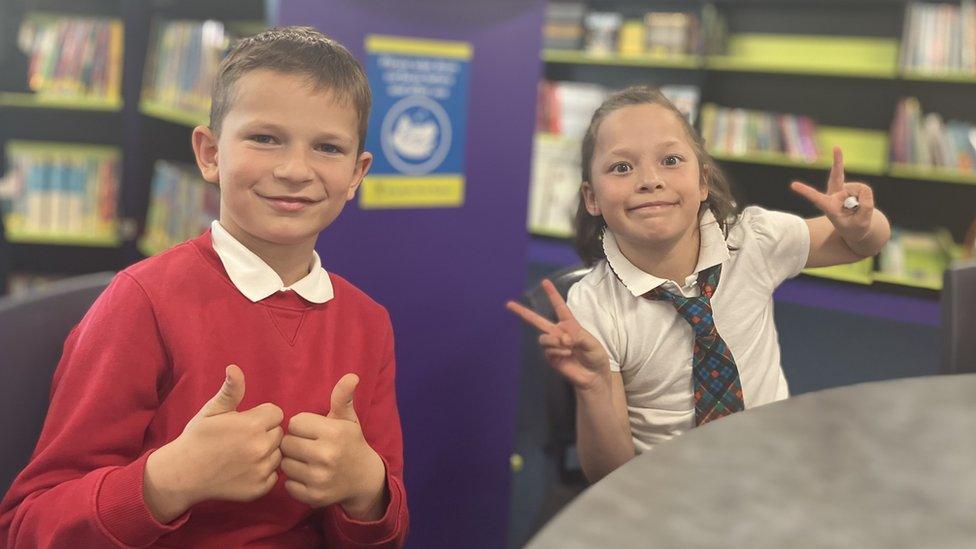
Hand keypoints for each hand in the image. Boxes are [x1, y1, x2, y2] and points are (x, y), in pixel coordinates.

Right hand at [144, 365, 283, 521]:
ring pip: (278, 454)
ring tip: (243, 454)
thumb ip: (231, 390)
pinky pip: (274, 475)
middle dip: (265, 433)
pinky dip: (263, 472)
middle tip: (242, 439)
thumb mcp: (212, 410)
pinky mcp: (260, 489)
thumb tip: (234, 368)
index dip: (262, 415)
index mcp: (253, 425)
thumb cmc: (197, 438)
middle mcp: (261, 448)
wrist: (182, 475)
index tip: (246, 422)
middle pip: (279, 433)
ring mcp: (261, 470)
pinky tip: (244, 469)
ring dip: (266, 452)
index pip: (276, 413)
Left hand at [281, 374, 387, 519]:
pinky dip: (294, 481)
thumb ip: (343, 397)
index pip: (295, 423)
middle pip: (286, 443)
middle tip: (308, 446)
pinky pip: (287, 484)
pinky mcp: (313, 497)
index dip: (302, 426)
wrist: (364, 479)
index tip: (313, 431)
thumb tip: (351, 376)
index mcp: (334, 433)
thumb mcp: (348, 419)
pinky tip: (308, 476)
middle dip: (295, 443)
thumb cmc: (350, 443)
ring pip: (285, 464)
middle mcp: (326, 456)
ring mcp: (319, 479)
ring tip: (307, 461)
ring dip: (293, 462)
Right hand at [506, 279, 611, 391]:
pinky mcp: (550, 358)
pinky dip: (557, 351)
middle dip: (522, 312)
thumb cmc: (595, 356)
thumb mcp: (592, 343)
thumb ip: (577, 337)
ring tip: (568, 346)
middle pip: (537, 320)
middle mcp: (558, 332)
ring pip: (543, 338)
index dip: (552, 294)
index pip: (559, 307)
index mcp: (569, 324)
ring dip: (554, 341)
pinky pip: (548, 350)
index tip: (544, 282)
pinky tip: (567, 354)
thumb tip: (562, 338)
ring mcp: (553, 345)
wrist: (593, 376)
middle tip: (508, 304)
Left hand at [791, 146, 874, 245]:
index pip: (818, 199)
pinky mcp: (847, 188)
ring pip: (860, 189)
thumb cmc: (855, 228)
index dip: (806, 192)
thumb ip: (865, 206)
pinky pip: (863, 189)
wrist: (856, 228)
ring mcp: (840, 190)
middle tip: (837, 147)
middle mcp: (833, 196)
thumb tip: (863, 189)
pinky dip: (865, 197)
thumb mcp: (862, 222)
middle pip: (836, 177)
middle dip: (838, 162)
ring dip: (863, 200)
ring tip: (858, 211)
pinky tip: (859, 204)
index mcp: (830, 208)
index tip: (793, 185)